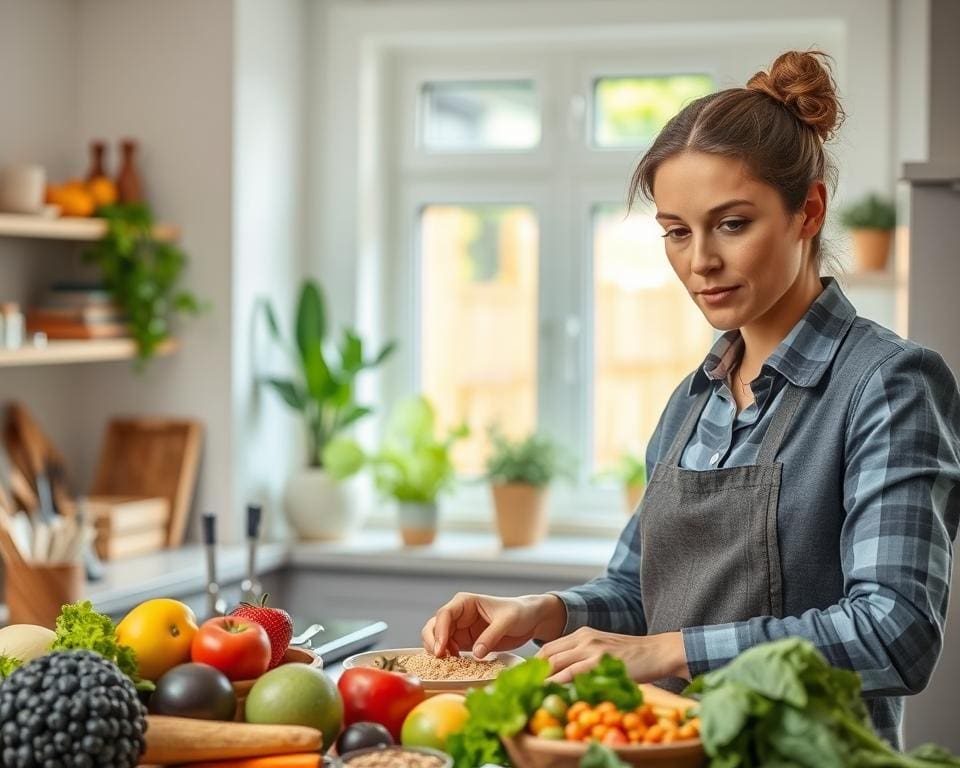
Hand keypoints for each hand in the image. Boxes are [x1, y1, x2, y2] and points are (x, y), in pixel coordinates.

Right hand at [421, 592, 566, 658]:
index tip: (440, 649)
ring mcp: (460, 629)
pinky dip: (446, 657)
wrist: (530, 620)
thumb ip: (491, 636)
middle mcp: (459, 614)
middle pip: (434, 626)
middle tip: (439, 659)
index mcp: (465, 602)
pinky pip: (449, 650)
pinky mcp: (465, 642)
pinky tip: (454, 665)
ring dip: (437, 650)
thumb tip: (476, 654)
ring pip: (437, 639)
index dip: (439, 631)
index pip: (445, 614)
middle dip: (432, 642)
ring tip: (445, 663)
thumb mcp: (507, 621)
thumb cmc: (519, 612)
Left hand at [536, 627, 688, 683]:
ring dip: (543, 679)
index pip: (549, 647)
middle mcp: (583, 637)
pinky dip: (559, 683)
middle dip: (534, 672)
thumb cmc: (633, 655)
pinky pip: (572, 673)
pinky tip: (552, 692)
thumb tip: (566, 675)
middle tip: (526, 688)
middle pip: (548, 654)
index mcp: (582, 634)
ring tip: (533, 693)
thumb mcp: (603, 648)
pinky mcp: (600, 661)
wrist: (657, 651)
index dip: (535, 664)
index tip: (528, 679)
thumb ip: (585, 656)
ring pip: (556, 663)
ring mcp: (591, 648)